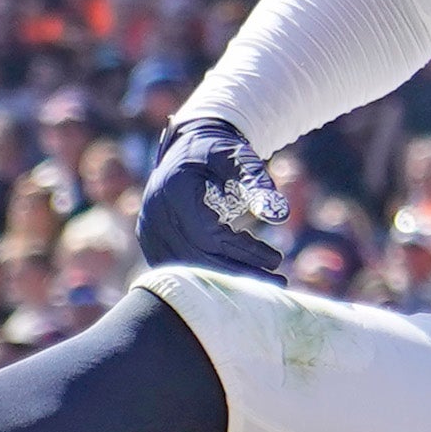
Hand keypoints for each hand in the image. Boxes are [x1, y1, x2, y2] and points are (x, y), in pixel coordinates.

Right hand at [136, 114, 287, 275]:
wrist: (186, 148)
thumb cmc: (216, 152)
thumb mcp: (238, 157)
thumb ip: (257, 181)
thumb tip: (280, 214)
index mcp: (176, 191)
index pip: (210, 234)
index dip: (243, 251)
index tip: (277, 259)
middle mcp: (157, 213)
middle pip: (198, 258)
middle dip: (240, 274)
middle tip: (278, 282)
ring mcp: (149, 229)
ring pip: (188, 268)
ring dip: (226, 281)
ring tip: (264, 283)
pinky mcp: (151, 241)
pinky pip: (178, 267)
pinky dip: (207, 276)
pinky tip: (238, 277)